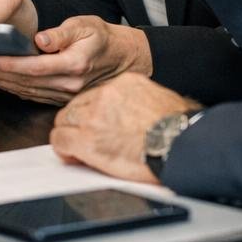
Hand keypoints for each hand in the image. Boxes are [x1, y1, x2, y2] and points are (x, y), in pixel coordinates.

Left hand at [0, 16, 152, 103]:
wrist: (123, 58)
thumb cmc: (103, 38)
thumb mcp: (86, 25)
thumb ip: (62, 33)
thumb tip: (40, 40)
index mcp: (74, 65)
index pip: (34, 67)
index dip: (9, 65)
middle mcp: (69, 85)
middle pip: (25, 82)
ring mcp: (66, 96)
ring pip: (27, 92)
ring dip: (1, 84)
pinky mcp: (62, 99)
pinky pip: (34, 96)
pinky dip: (14, 90)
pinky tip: (0, 83)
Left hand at [50, 72, 194, 184]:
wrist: (181, 144)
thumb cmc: (179, 128)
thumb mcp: (159, 99)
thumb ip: (138, 100)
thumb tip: (134, 111)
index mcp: (123, 84)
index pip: (94, 95)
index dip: (92, 114)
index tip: (97, 126)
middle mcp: (105, 95)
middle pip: (75, 106)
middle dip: (77, 124)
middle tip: (85, 140)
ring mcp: (93, 116)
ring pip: (63, 122)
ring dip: (69, 136)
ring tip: (80, 151)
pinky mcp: (86, 139)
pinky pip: (60, 140)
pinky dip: (65, 150)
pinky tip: (75, 157)